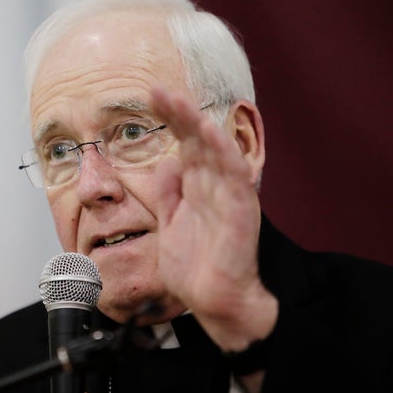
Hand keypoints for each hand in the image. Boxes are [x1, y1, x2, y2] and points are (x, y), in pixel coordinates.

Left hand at [151, 87, 277, 350]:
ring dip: (199, 126)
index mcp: (196, 188)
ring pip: (216, 152)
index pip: (184, 144)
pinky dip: (224, 153)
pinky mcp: (241, 212)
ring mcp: (228, 197)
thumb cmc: (195, 267)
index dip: (171, 120)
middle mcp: (213, 186)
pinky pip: (234, 177)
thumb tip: (165, 162)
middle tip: (159, 90)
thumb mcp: (169, 225)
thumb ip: (168, 194)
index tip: (151, 97)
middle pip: (198, 141)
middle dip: (180, 114)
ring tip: (180, 102)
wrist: (212, 303)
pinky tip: (211, 133)